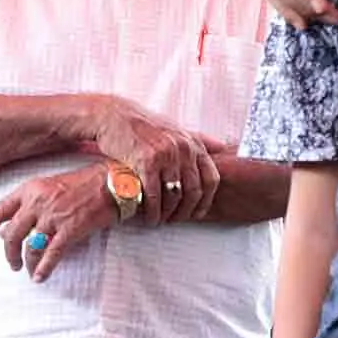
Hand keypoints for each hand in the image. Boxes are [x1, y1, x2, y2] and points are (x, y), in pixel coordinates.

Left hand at [0, 165, 116, 280]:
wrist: (113, 184)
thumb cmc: (83, 185)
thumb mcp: (48, 190)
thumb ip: (27, 208)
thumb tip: (6, 230)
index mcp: (29, 190)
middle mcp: (38, 202)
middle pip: (12, 234)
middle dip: (8, 253)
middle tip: (11, 264)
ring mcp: (54, 216)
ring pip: (30, 246)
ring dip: (26, 262)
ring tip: (27, 270)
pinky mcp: (71, 228)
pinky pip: (52, 253)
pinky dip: (44, 267)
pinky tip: (40, 276)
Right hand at [88, 96, 220, 223]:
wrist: (114, 116)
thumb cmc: (145, 126)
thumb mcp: (177, 129)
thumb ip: (200, 139)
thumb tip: (224, 147)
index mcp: (194, 144)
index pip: (211, 179)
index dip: (206, 200)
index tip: (198, 213)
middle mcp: (183, 149)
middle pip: (194, 191)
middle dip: (186, 211)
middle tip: (176, 220)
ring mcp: (166, 156)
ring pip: (174, 195)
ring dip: (168, 214)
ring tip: (161, 220)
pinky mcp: (145, 162)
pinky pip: (154, 195)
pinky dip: (152, 211)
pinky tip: (149, 218)